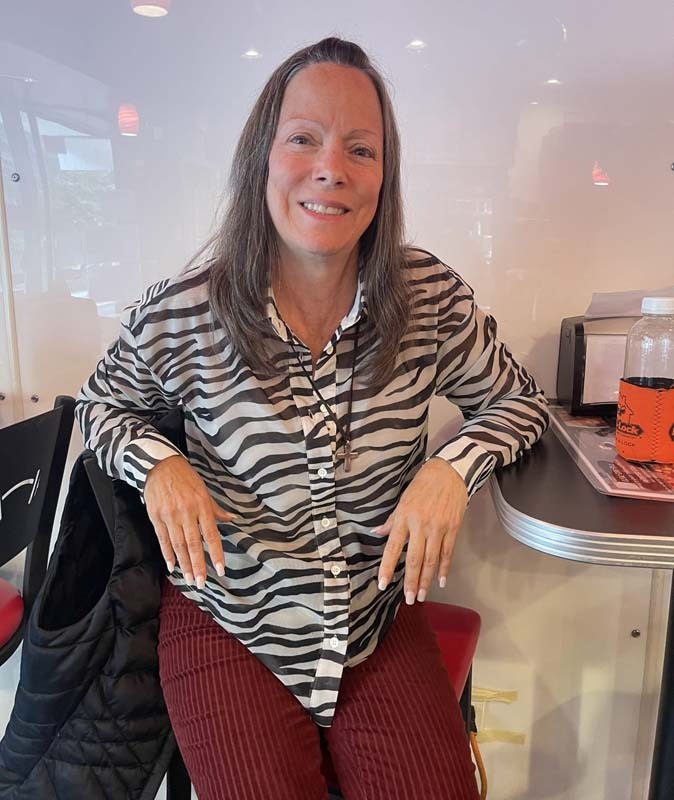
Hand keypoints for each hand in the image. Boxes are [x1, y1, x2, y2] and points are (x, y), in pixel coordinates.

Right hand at [144, 455, 234, 588]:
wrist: (159, 465)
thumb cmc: (185, 477)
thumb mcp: (204, 490)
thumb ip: (215, 509)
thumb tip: (231, 520)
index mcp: (201, 506)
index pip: (211, 535)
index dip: (215, 553)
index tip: (220, 569)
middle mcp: (186, 512)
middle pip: (193, 544)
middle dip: (198, 565)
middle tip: (201, 583)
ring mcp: (169, 515)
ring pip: (178, 545)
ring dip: (184, 564)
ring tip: (189, 579)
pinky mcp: (155, 517)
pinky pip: (163, 539)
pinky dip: (167, 554)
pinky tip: (172, 566)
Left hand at [375, 458, 467, 602]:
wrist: (449, 472)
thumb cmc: (422, 485)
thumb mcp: (402, 500)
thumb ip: (392, 520)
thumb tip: (377, 533)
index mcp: (404, 517)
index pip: (393, 547)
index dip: (386, 567)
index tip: (382, 584)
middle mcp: (420, 525)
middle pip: (414, 559)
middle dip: (410, 581)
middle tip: (408, 600)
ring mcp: (438, 528)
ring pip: (431, 560)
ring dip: (426, 580)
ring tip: (420, 595)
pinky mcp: (453, 528)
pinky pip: (447, 553)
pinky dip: (444, 568)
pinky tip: (441, 581)